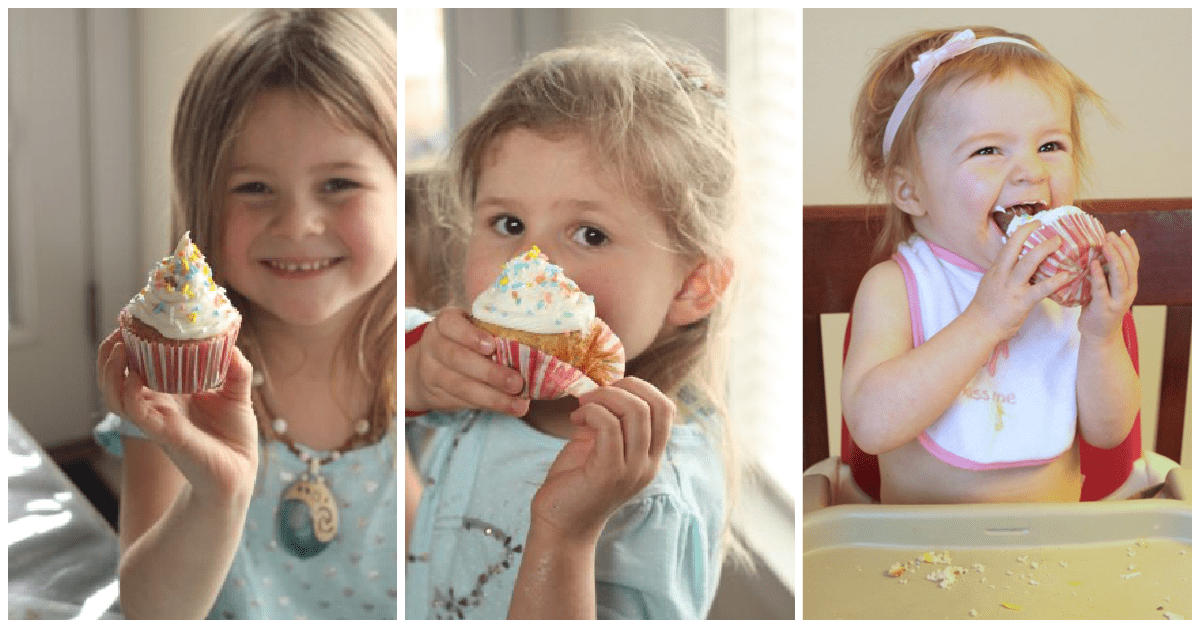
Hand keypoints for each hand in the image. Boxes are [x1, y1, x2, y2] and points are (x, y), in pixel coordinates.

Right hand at [96, 329, 257, 500]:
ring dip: (110, 370)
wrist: (240, 471)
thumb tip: (229, 339)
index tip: (133, 319)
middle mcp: (156, 404)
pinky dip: (128, 392)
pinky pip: (134, 412)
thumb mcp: (237, 392)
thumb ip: (235, 366)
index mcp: (170, 392)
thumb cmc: (234, 435)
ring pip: (115, 394)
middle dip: (109, 352)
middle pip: (115, 377)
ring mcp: (156, 419)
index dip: (129, 343)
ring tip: (118, 347)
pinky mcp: (163, 433)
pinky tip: (134, 374)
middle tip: (120, 329)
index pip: (136, 365)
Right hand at [406, 307, 528, 415]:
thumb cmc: (462, 341)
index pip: (451, 325)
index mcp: (444, 322)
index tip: (491, 346)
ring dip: (493, 397)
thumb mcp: (469, 327)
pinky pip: (463, 401)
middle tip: (517, 383)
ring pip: (461, 386)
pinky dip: (489, 405)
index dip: (470, 336)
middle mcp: (433, 345)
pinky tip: (508, 408)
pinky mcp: (436, 395)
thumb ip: (491, 329)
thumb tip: (534, 336)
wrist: (425, 367)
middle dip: (489, 373)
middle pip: (458, 359)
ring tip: (518, 404)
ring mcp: (431, 372)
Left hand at [529, 378, 673, 543]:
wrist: (559, 526)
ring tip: (582, 407)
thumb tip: (606, 389)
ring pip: (636, 411)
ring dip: (604, 397)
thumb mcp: (600, 446)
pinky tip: (576, 421)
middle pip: (656, 405)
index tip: (610, 392)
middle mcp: (648, 464)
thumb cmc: (576, 483)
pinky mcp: (608, 473)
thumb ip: (611, 422)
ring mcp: (632, 470)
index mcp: (649, 456)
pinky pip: (608, 425)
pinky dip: (591, 412)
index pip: (666, 408)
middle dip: (623, 387)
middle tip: (593, 396)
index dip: (640, 388)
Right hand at [966, 221, 1073, 340]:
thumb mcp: (990, 284)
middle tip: (1045, 225)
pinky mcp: (1022, 301)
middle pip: (1014, 246)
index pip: (1008, 245)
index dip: (1021, 232)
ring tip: (1058, 242)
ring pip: (1028, 262)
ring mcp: (1012, 287)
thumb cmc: (985, 308)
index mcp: (996, 269)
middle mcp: (1003, 274)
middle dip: (1030, 232)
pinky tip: (1066, 276)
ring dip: (1045, 249)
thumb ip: (1002, 273)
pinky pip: (1041, 289)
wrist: (979, 326)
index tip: (1033, 223)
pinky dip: (1055, 281)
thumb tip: (1016, 265)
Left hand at [1079, 230, 1138, 340]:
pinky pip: (1101, 288)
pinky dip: (1098, 274)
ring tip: (1105, 243)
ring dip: (1113, 257)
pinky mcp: (1104, 308)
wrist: (1099, 336)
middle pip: (1129, 265)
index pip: (1134, 261)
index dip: (1130, 246)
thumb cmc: (1100, 309)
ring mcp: (1118, 301)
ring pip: (1120, 275)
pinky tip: (1094, 263)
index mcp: (1130, 285)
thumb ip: (1106, 274)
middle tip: (1110, 234)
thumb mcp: (1108, 289)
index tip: (1122, 232)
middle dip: (1121, 247)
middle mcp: (1128, 292)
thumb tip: (1094, 251)